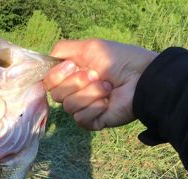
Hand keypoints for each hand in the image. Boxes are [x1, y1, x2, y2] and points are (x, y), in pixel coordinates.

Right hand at [43, 39, 157, 129]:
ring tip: (107, 88)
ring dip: (90, 94)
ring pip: (69, 106)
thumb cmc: (117, 60)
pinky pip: (81, 118)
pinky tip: (107, 103)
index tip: (73, 66)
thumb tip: (47, 60)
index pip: (48, 82)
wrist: (141, 78)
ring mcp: (83, 108)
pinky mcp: (92, 122)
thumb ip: (62, 50)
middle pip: (56, 94)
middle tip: (96, 76)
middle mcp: (74, 92)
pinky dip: (95, 108)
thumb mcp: (88, 47)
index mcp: (71, 75)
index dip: (57, 75)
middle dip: (77, 83)